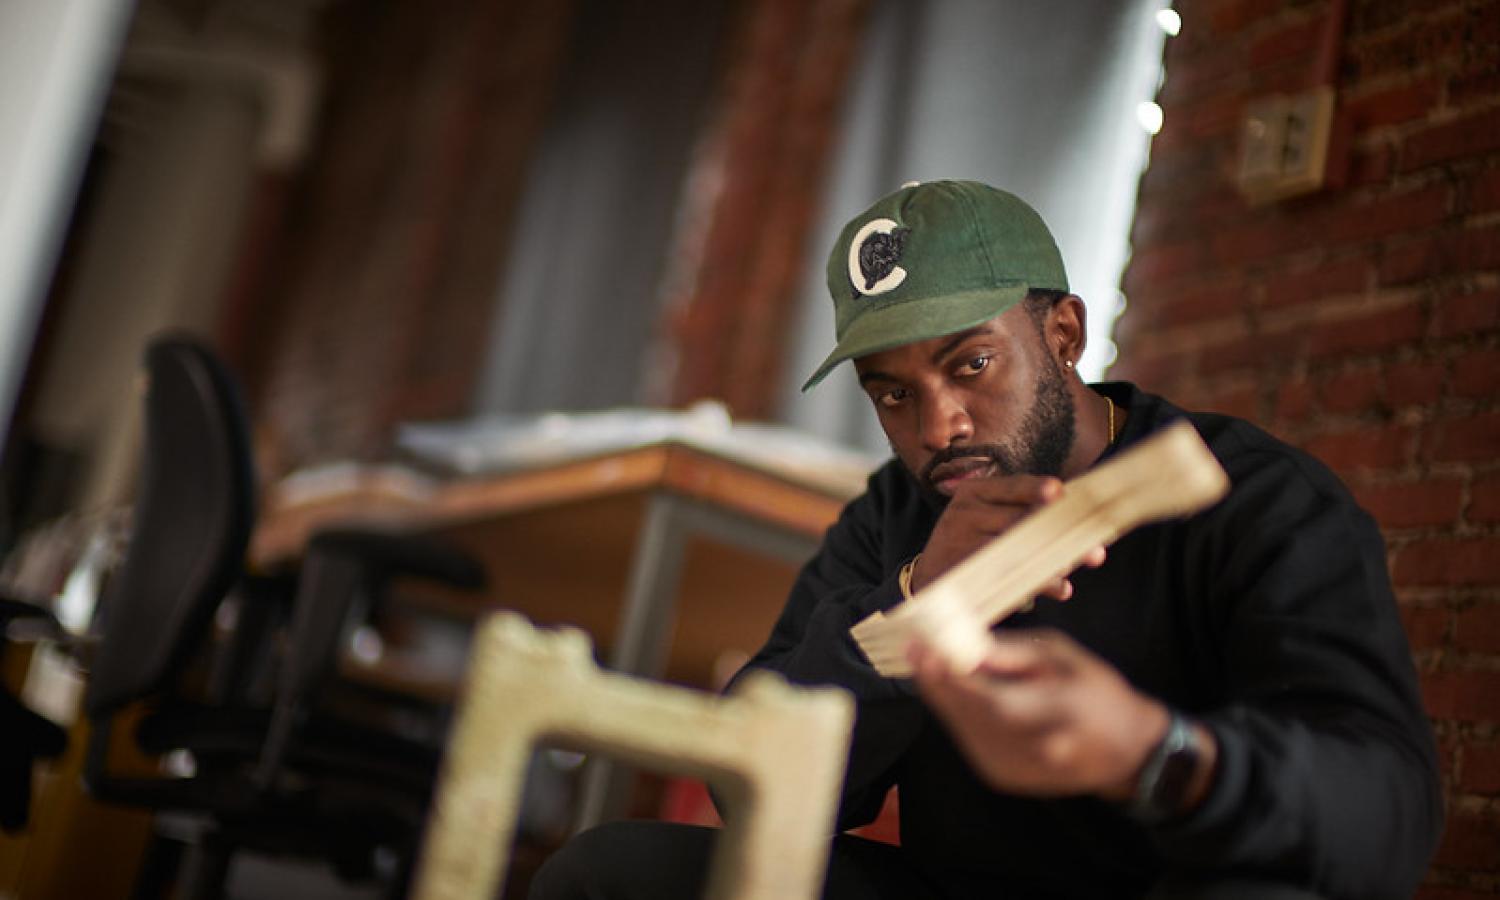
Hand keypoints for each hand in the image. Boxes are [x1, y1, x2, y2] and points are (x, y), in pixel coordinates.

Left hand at [909, 628, 1168, 800]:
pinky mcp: (1004, 779)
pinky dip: (957, 715)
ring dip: (942, 697)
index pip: (992, 700)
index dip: (952, 677)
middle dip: (937, 682)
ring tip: (928, 665)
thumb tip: (963, 644)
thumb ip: (1011, 653)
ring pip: (963, 730)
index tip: (923, 649)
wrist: (1126, 751)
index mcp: (1059, 713)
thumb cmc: (1097, 692)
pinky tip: (952, 693)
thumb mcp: (1061, 657)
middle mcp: (1036, 750)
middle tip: (915, 651)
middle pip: (969, 717)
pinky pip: (969, 741)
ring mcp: (1018, 771)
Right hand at [911, 476, 1105, 599]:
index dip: (1036, 489)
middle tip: (1095, 551)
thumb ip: (1025, 514)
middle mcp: (964, 513)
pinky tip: (1061, 589)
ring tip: (1073, 570)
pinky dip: (1040, 583)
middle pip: (1020, 520)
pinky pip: (1010, 576)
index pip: (1011, 486)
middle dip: (1060, 535)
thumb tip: (1079, 521)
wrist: (930, 578)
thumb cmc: (973, 544)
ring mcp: (960, 544)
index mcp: (974, 492)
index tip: (1059, 493)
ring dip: (1053, 562)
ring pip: (1018, 550)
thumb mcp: (987, 518)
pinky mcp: (964, 572)